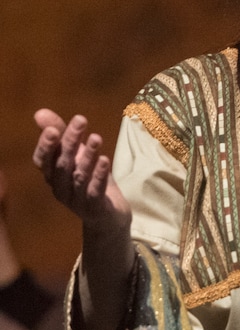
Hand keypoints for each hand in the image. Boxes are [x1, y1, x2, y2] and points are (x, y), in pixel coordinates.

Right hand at [33, 109, 130, 230]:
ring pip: (79, 176)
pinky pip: (95, 191)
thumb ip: (61, 135)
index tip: (52, 128)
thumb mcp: (76, 156)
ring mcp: (76, 200)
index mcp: (52, 175)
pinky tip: (105, 160)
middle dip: (70, 141)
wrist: (108, 217)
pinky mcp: (95, 208)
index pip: (43, 160)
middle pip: (62, 164)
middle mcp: (60, 188)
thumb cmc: (89, 181)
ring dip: (87, 156)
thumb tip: (40, 113)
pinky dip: (98, 175)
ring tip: (96, 138)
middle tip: (80, 121)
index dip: (46, 145)